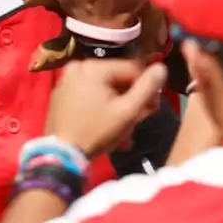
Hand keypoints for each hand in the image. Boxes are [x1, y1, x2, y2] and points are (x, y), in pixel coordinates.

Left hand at [45, 59, 167, 157]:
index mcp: (93, 67)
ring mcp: (67, 80)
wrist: (62, 155)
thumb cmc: (97, 132)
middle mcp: (77, 67)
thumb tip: (161, 68)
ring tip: (126, 130)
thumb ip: (147, 88)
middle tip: (141, 119)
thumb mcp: (128, 111)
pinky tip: (110, 126)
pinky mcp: (61, 95)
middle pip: (117, 79)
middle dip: (132, 100)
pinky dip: (102, 107)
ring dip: (119, 107)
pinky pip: (90, 95)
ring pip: (104, 89)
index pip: (132, 69)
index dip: (147, 88)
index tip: (154, 108)